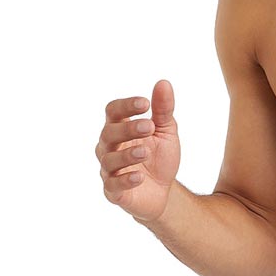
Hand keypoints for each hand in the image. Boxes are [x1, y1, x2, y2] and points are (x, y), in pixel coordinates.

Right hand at [96, 78, 181, 219]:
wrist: (164, 192)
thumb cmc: (159, 158)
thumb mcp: (166, 132)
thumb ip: (163, 110)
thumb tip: (164, 83)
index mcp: (120, 129)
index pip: (113, 111)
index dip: (126, 106)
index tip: (145, 103)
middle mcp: (109, 147)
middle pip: (109, 133)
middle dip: (128, 129)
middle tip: (149, 127)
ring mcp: (109, 170)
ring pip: (109, 159)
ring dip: (127, 154)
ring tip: (145, 151)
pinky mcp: (114, 191)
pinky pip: (113, 185)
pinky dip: (125, 180)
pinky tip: (140, 176)